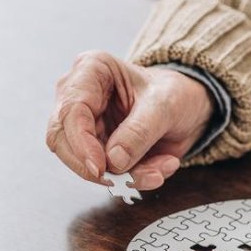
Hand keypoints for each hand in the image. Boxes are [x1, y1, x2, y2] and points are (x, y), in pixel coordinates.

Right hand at [46, 51, 213, 189]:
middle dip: (95, 166)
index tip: (101, 168)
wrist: (188, 106)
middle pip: (62, 140)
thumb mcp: (165, 106)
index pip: (70, 111)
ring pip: (84, 162)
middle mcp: (80, 96)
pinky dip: (132, 178)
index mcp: (91, 70)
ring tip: (159, 171)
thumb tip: (113, 160)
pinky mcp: (96, 148)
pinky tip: (159, 169)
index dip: (81, 144)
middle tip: (126, 180)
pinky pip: (105, 173)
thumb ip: (139, 131)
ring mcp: (85, 124)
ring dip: (123, 176)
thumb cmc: (174, 93)